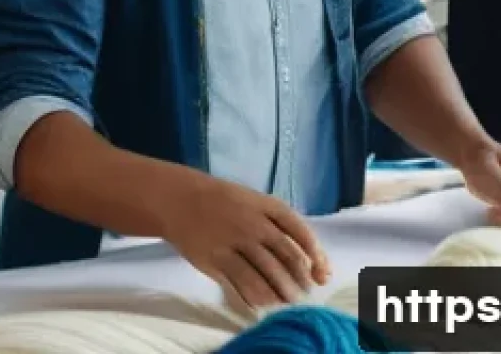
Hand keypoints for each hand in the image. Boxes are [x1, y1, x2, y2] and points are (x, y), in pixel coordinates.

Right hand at [162, 174, 329, 312]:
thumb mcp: (253, 201)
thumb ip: (277, 225)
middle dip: (301, 280)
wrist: (180, 199)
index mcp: (265, 205)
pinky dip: (258, 298)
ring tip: (287, 301)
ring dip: (282, 294)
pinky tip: (263, 301)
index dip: (315, 254)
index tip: (321, 272)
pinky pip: (243, 285)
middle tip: (304, 292)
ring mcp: (233, 242)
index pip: (299, 231)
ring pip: (267, 276)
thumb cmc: (223, 201)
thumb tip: (306, 258)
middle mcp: (252, 223)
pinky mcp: (216, 260)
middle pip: (287, 257)